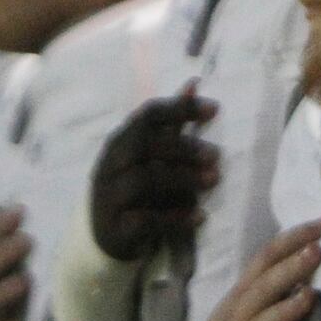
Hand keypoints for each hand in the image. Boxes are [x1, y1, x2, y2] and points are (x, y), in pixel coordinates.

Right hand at [90, 90, 218, 263]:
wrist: (104, 236)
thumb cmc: (134, 187)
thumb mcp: (149, 153)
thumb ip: (171, 121)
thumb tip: (195, 83)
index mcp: (121, 141)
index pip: (147, 116)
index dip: (180, 109)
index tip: (215, 109)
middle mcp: (112, 164)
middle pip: (143, 145)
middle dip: (182, 147)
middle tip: (216, 155)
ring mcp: (110, 196)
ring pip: (143, 180)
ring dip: (182, 178)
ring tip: (213, 181)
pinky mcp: (116, 227)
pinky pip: (144, 220)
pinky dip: (174, 218)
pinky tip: (200, 217)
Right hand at [175, 220, 320, 320]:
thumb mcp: (239, 318)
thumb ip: (266, 294)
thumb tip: (308, 263)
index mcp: (237, 301)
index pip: (262, 261)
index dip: (290, 241)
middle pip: (260, 289)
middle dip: (289, 268)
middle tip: (319, 250)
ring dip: (285, 311)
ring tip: (312, 296)